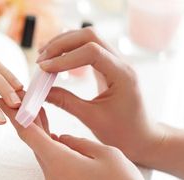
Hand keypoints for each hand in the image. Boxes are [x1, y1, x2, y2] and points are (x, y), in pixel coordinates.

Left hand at [0, 98, 146, 179]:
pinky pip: (52, 161)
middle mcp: (53, 174)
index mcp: (60, 162)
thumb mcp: (106, 155)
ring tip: (37, 110)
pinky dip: (49, 144)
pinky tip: (52, 133)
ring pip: (42, 151)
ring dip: (39, 131)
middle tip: (22, 100)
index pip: (29, 134)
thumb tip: (63, 139)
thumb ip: (79, 143)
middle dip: (27, 119)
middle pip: (33, 141)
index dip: (15, 115)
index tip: (4, 102)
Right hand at [36, 27, 163, 163]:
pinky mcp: (108, 67)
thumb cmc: (123, 133)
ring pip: (88, 39)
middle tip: (41, 59)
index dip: (64, 58)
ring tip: (44, 57)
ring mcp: (115, 62)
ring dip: (64, 44)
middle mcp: (121, 63)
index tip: (44, 69)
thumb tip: (42, 92)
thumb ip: (66, 102)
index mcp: (122, 75)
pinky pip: (88, 49)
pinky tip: (56, 60)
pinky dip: (70, 51)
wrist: (142, 138)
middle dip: (62, 43)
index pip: (91, 52)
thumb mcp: (92, 119)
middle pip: (89, 36)